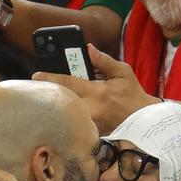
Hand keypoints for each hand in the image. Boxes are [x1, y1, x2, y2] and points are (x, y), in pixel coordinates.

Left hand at [33, 44, 160, 133]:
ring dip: (58, 104)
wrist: (144, 121)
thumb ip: (104, 61)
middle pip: (62, 98)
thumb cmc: (133, 96)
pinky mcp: (91, 132)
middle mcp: (91, 108)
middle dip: (51, 91)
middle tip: (39, 86)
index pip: (68, 83)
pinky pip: (75, 121)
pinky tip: (64, 111)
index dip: (50, 77)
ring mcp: (90, 123)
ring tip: (50, 98)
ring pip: (67, 111)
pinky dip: (68, 115)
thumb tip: (89, 49)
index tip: (36, 75)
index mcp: (97, 92)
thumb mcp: (123, 73)